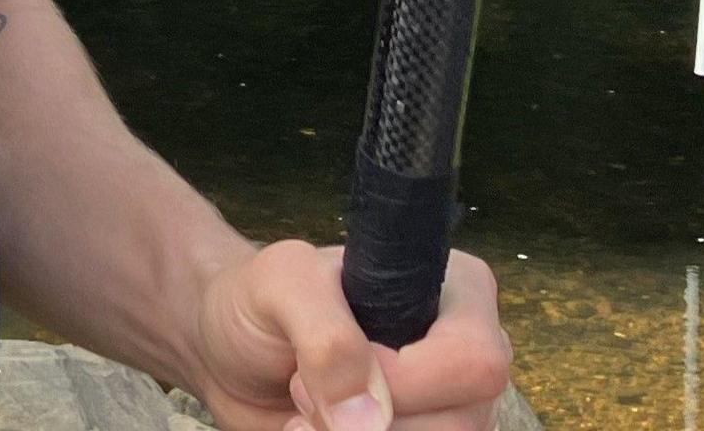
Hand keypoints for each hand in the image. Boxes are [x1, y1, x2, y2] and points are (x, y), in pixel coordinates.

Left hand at [181, 241, 509, 430]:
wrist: (227, 353)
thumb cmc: (258, 302)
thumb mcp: (281, 286)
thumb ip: (327, 336)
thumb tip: (370, 418)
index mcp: (456, 292)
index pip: (475, 361)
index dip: (408, 379)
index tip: (339, 363)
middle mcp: (463, 354)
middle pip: (465, 420)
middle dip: (370, 418)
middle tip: (305, 389)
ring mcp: (445, 406)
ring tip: (305, 410)